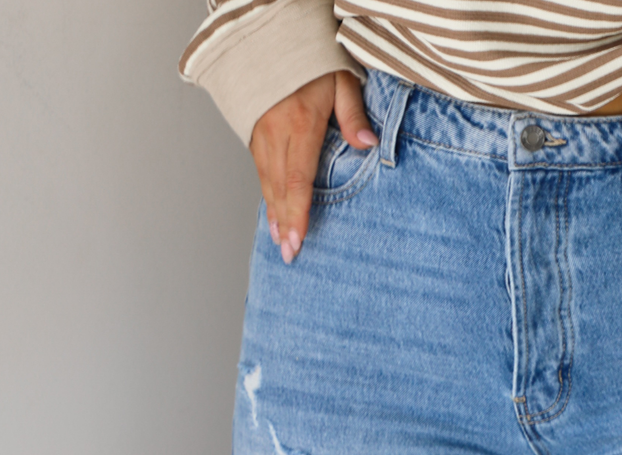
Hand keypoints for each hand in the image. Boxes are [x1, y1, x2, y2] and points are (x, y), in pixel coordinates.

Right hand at [249, 71, 375, 262]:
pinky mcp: (253, 130)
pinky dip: (267, 193)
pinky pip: (260, 169)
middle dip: (285, 223)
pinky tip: (273, 211)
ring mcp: (260, 131)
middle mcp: (275, 130)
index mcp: (300, 122)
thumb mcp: (341, 79)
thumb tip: (368, 147)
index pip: (298, 178)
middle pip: (280, 187)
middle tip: (289, 254)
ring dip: (274, 213)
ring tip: (280, 240)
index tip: (299, 238)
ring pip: (266, 181)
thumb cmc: (311, 57)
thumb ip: (354, 116)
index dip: (298, 212)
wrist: (271, 32)